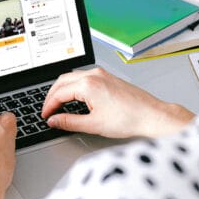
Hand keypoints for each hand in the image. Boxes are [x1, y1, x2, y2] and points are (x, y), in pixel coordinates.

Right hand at [41, 67, 193, 138]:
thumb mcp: (93, 124)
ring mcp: (102, 74)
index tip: (46, 116)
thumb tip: (54, 121)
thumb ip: (68, 122)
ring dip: (62, 89)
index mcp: (88, 85)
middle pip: (62, 81)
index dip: (48, 106)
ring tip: (58, 104)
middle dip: (52, 96)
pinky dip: (74, 86)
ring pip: (72, 77)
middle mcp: (94, 75)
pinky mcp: (108, 77)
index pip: (59, 93)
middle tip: (48, 110)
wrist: (152, 116)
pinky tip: (74, 97)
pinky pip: (83, 77)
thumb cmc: (130, 119)